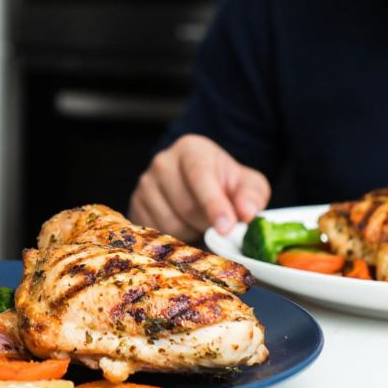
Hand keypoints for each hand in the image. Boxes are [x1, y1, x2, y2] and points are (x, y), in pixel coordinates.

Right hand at [129, 134, 269, 241]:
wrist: (199, 188)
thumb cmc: (225, 185)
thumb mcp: (247, 185)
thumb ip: (252, 196)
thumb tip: (247, 213)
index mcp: (191, 149)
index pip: (200, 176)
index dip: (214, 204)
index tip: (226, 227)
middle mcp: (162, 163)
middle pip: (185, 205)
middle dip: (207, 223)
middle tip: (219, 225)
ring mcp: (145, 185)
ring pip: (170, 223)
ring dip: (191, 232)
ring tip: (200, 222)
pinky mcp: (135, 206)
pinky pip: (156, 233)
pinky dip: (174, 238)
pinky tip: (184, 226)